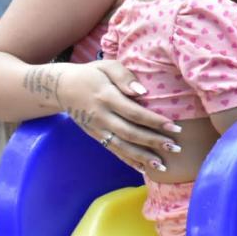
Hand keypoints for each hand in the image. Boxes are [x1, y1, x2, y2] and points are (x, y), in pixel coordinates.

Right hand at [51, 61, 180, 172]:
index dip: (155, 121)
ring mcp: (97, 129)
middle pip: (130, 133)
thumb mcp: (107, 66)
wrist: (61, 88)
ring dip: (143, 157)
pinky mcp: (96, 136)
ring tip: (162, 166)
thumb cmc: (92, 74)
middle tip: (175, 148)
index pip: (134, 112)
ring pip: (122, 146)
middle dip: (154, 142)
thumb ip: (125, 77)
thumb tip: (142, 92)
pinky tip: (143, 169)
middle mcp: (101, 116)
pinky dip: (128, 161)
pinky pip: (113, 151)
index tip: (175, 127)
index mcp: (106, 97)